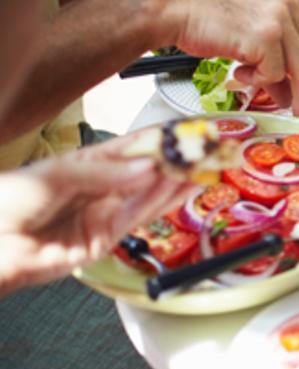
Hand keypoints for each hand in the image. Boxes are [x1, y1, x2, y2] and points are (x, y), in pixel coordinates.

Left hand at [0, 140, 196, 296]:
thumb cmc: (8, 202)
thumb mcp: (55, 176)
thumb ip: (104, 174)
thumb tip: (145, 168)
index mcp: (88, 163)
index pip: (135, 145)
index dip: (164, 137)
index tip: (191, 129)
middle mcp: (102, 187)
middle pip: (150, 171)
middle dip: (180, 160)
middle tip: (209, 150)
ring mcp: (105, 212)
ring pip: (151, 195)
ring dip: (180, 182)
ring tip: (207, 168)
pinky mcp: (106, 239)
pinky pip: (140, 218)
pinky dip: (162, 204)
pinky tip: (181, 189)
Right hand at [158, 0, 298, 119]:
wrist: (172, 9)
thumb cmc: (203, 18)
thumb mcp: (249, 35)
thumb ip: (274, 57)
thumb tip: (290, 91)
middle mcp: (287, 3)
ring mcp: (277, 19)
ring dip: (297, 95)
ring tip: (293, 110)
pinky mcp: (265, 36)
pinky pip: (275, 72)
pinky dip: (260, 81)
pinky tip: (239, 72)